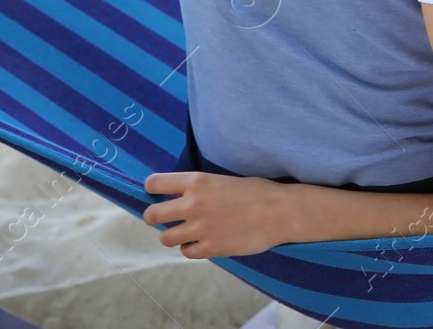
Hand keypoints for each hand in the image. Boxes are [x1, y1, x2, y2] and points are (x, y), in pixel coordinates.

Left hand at [143, 171, 293, 258]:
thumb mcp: (222, 179)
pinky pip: (186, 252)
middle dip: (154, 216)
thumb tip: (178, 197)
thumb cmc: (256, 191)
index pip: (154, 183)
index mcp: (196, 181)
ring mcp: (200, 228)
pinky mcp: (210, 248)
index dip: (152, 189)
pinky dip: (191, 248)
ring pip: (165, 237)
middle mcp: (193, 204)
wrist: (280, 211)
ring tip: (185, 232)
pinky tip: (203, 241)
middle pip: (152, 215)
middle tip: (162, 217)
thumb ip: (198, 188)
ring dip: (173, 235)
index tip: (157, 193)